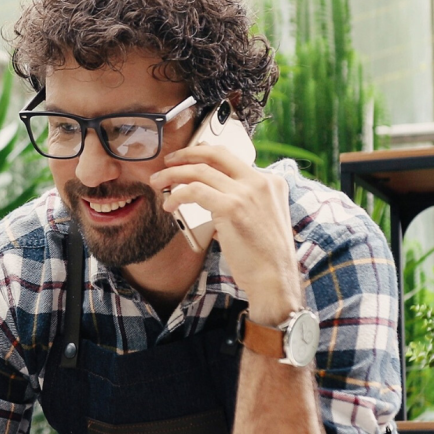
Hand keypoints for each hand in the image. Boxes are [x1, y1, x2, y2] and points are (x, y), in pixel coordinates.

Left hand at [151, 145, 302, 323]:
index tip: (189, 160)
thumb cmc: (265, 258)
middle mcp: (261, 182)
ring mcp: (247, 193)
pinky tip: (170, 204)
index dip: (205, 156)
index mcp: (271, 182)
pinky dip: (177, 195)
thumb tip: (212, 200)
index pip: (232, 159)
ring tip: (158, 182)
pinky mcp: (232, 207)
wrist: (275, 279)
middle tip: (169, 161)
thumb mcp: (262, 220)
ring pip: (200, 170)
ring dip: (173, 174)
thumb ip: (242, 204)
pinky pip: (195, 191)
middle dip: (187, 154)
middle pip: (216, 154)